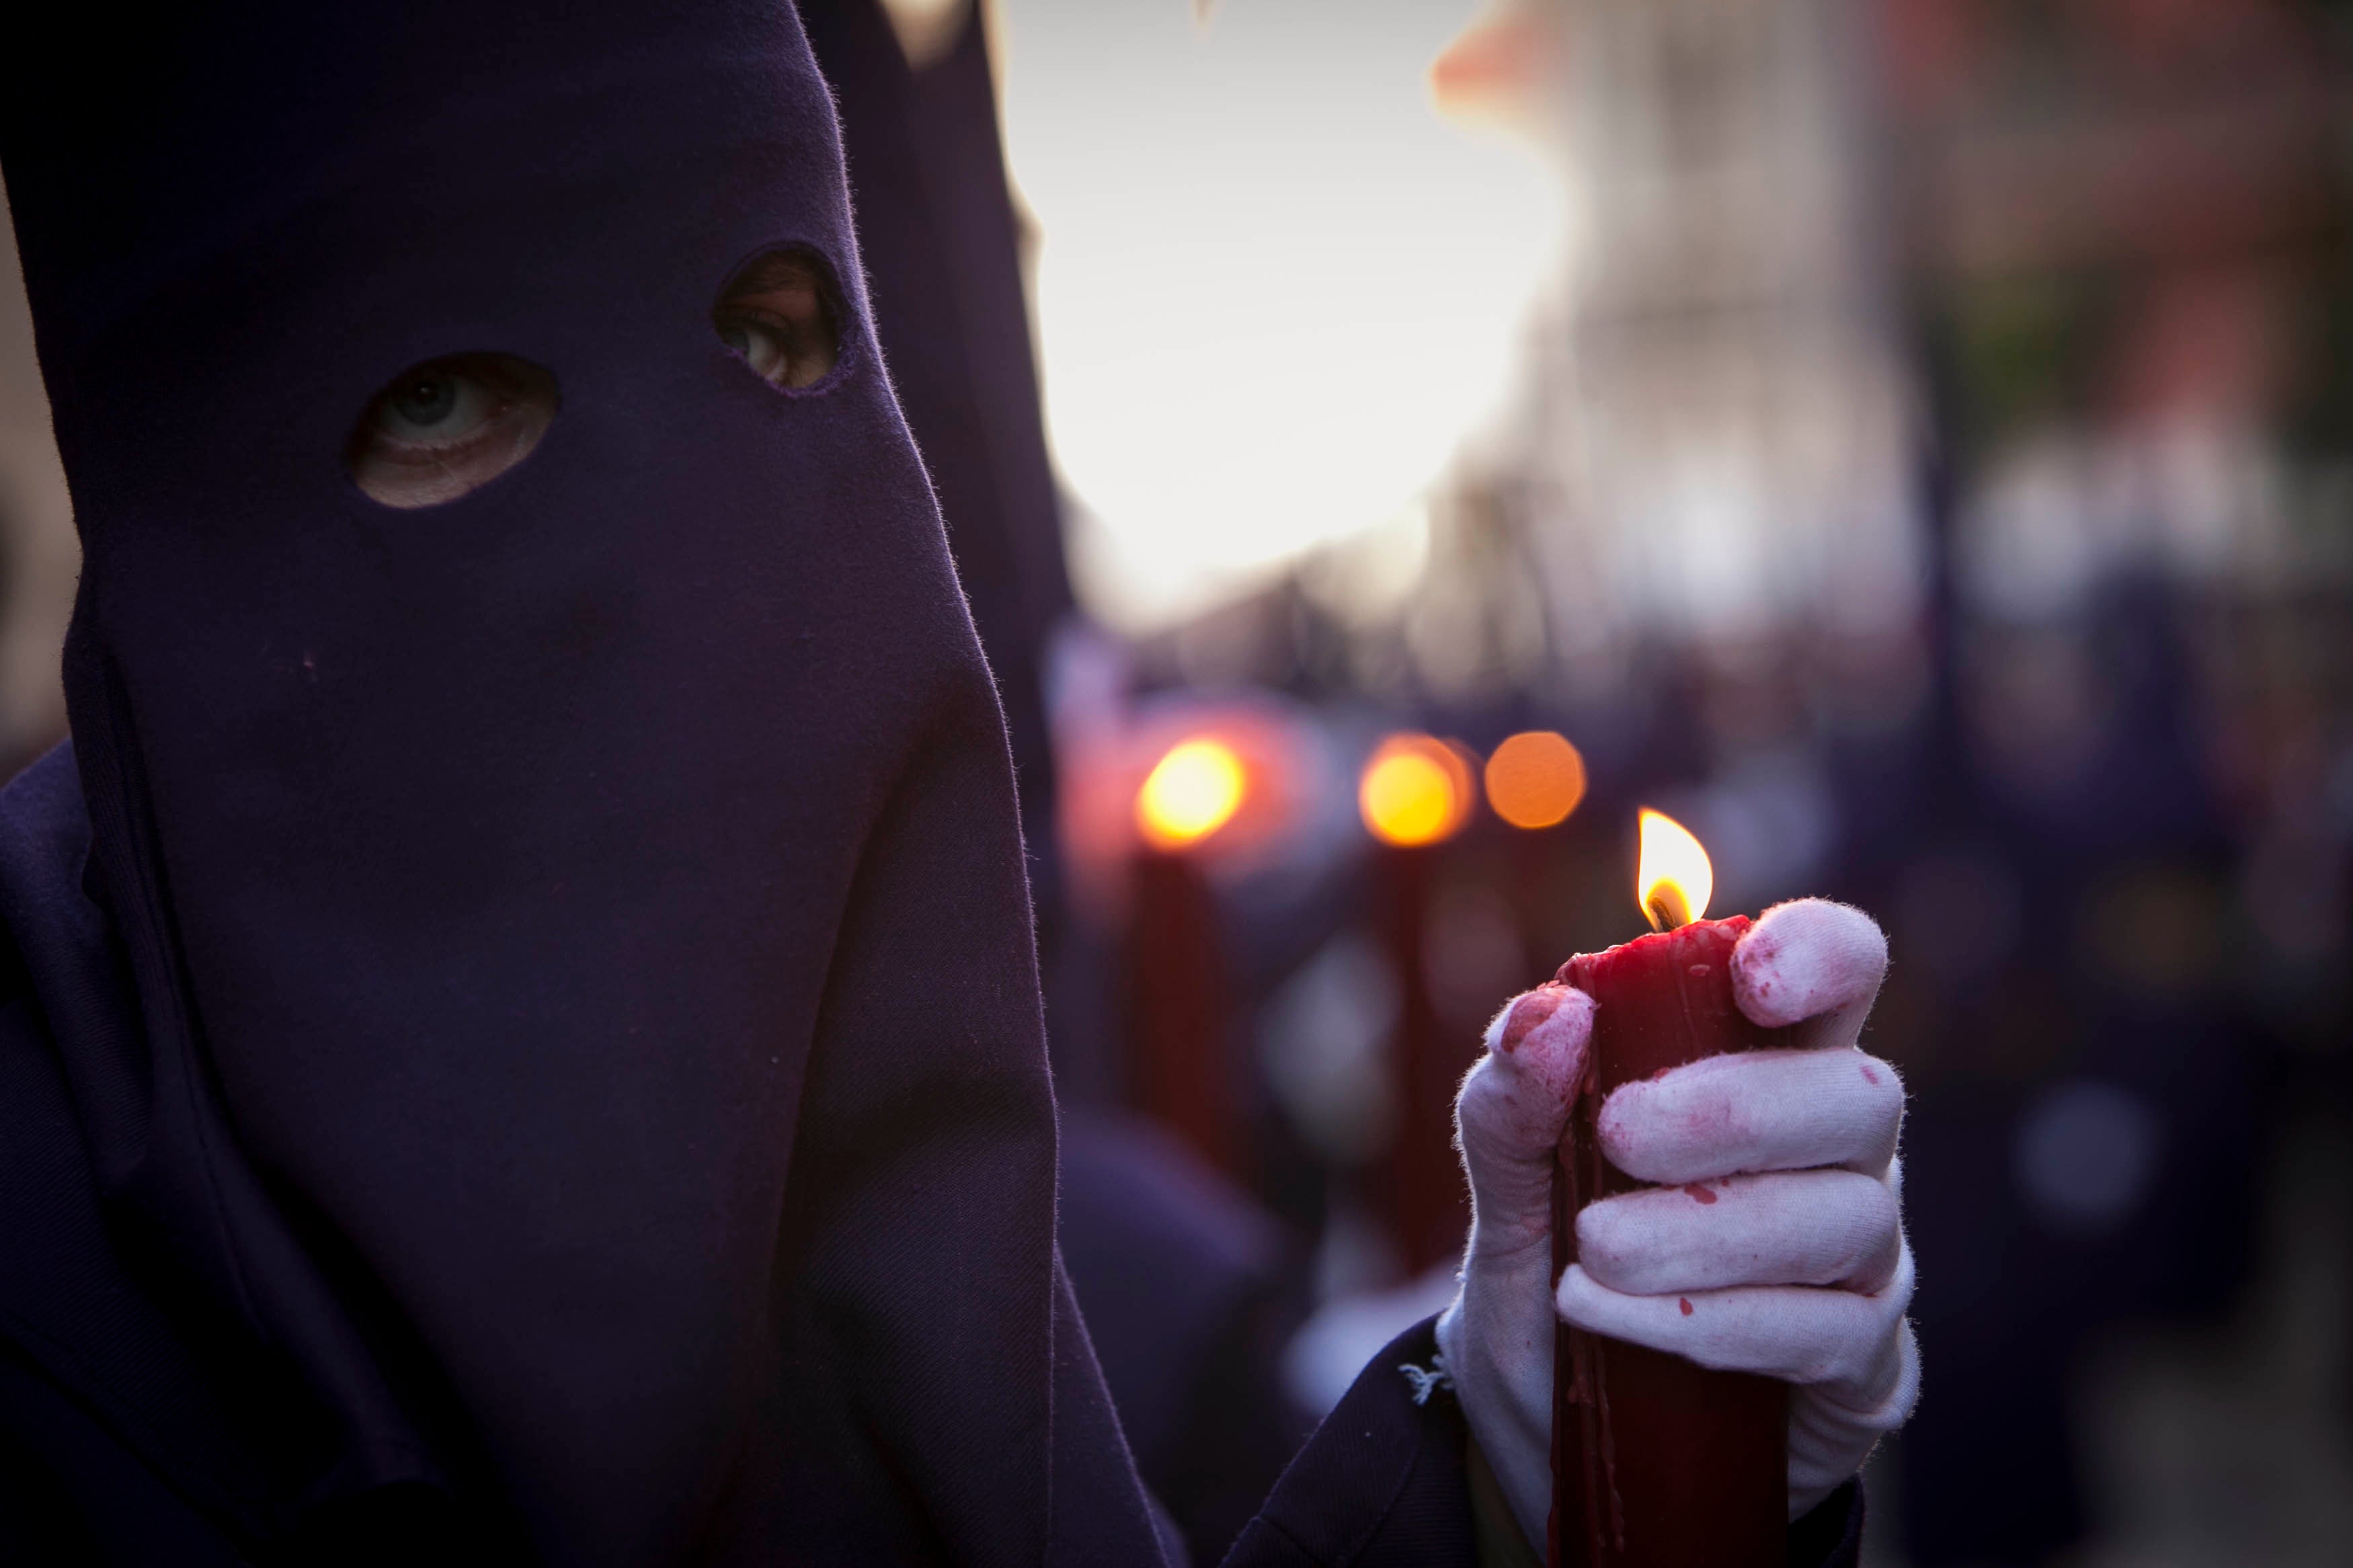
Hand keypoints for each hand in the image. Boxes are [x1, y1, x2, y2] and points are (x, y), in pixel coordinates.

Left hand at [1435, 899, 1919, 1548]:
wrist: (1547, 1430)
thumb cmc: (1551, 1271)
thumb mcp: (1508, 1190)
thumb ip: (1511, 1102)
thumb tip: (1548, 1013)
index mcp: (1769, 1064)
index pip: (1844, 971)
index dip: (1820, 954)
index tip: (1750, 979)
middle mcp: (1840, 1152)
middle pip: (1861, 1095)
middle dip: (1735, 1110)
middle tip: (1616, 1135)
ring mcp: (1868, 1260)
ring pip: (1847, 1218)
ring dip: (1708, 1230)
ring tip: (1592, 1254)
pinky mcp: (1864, 1367)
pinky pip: (1831, 1332)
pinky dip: (1715, 1323)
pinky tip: (1616, 1319)